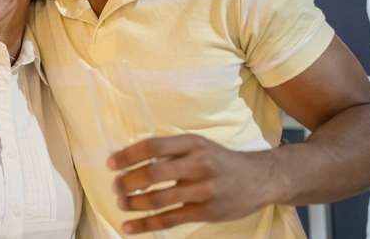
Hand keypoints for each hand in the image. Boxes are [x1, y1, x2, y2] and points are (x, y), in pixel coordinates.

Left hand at [108, 134, 276, 233]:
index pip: (153, 146)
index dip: (128, 155)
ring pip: (160, 199)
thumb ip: (169, 150)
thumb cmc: (218, 160)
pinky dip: (145, 224)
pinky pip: (170, 219)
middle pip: (153, 173)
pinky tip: (128, 227)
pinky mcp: (207, 211)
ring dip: (134, 203)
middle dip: (128, 182)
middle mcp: (198, 164)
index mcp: (192, 143)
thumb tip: (129, 158)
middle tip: (115, 187)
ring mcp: (204, 189)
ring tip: (121, 203)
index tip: (111, 164)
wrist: (258, 179)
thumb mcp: (197, 145)